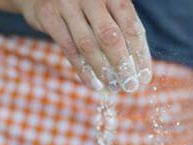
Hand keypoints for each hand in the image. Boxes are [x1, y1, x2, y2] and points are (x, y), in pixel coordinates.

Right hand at [13, 0, 151, 91]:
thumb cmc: (84, 3)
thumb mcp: (105, 7)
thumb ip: (121, 29)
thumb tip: (139, 67)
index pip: (131, 26)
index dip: (140, 54)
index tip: (144, 77)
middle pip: (111, 37)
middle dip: (122, 65)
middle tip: (130, 86)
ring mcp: (68, 4)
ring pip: (88, 45)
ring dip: (103, 71)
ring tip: (113, 87)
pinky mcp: (48, 15)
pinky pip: (69, 49)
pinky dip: (83, 70)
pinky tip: (94, 84)